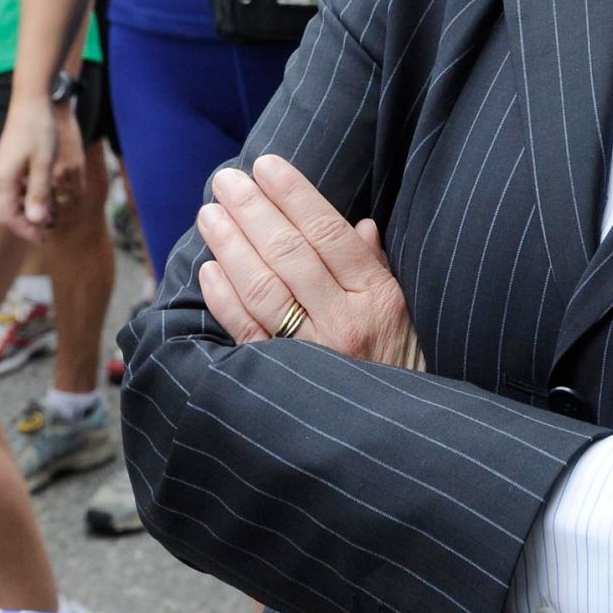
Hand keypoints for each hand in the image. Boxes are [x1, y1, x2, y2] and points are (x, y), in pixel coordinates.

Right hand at [0, 92, 84, 244]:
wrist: (32, 101)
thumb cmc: (39, 130)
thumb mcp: (44, 164)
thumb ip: (38, 194)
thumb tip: (34, 222)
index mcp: (3, 180)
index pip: (7, 217)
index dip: (24, 231)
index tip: (42, 238)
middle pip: (4, 212)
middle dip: (23, 224)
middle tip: (46, 231)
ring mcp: (1, 170)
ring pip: (9, 201)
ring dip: (25, 211)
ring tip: (48, 216)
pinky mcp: (8, 163)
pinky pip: (13, 189)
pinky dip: (25, 197)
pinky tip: (42, 196)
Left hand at [196, 153, 423, 370]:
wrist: (399, 447)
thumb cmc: (400, 370)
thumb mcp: (403, 315)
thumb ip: (376, 269)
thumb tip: (359, 226)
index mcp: (378, 298)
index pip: (328, 232)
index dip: (294, 195)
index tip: (267, 165)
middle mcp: (346, 323)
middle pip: (289, 253)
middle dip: (253, 210)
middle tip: (226, 180)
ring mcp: (313, 356)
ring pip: (263, 288)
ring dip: (230, 245)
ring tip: (210, 213)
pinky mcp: (283, 384)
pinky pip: (247, 334)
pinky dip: (225, 299)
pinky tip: (209, 269)